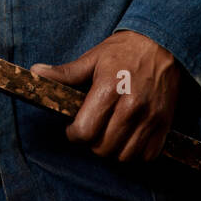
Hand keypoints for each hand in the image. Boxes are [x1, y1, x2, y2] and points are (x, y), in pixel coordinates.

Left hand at [31, 30, 181, 163]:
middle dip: (92, 142)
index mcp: (108, 88)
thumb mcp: (92, 58)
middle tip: (93, 129)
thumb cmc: (124, 51)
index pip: (85, 131)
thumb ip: (65, 73)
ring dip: (113, 150)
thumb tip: (36, 72)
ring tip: (110, 134)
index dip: (74, 134)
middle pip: (103, 147)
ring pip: (124, 156)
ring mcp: (150, 117)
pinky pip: (147, 155)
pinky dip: (136, 152)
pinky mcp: (165, 124)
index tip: (75, 128)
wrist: (162, 44)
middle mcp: (131, 106)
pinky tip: (129, 137)